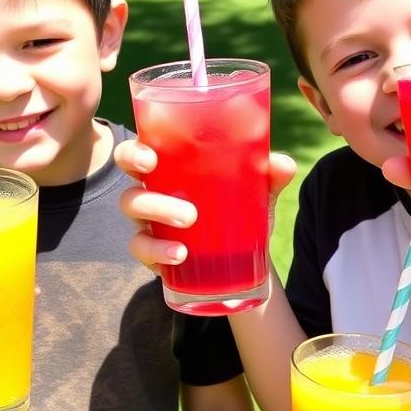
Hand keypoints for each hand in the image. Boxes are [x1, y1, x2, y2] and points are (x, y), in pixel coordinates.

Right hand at [114, 138, 296, 274]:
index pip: (136, 155)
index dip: (133, 154)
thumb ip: (269, 175)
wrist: (244, 254)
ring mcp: (149, 225)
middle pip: (127, 190)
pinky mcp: (153, 252)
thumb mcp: (256, 190)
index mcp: (167, 169)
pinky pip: (143, 250)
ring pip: (135, 220)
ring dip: (158, 219)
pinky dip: (158, 251)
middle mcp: (151, 194)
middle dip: (146, 198)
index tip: (149, 158)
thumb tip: (282, 164)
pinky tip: (180, 255)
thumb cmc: (238, 206)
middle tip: (186, 211)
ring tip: (191, 225)